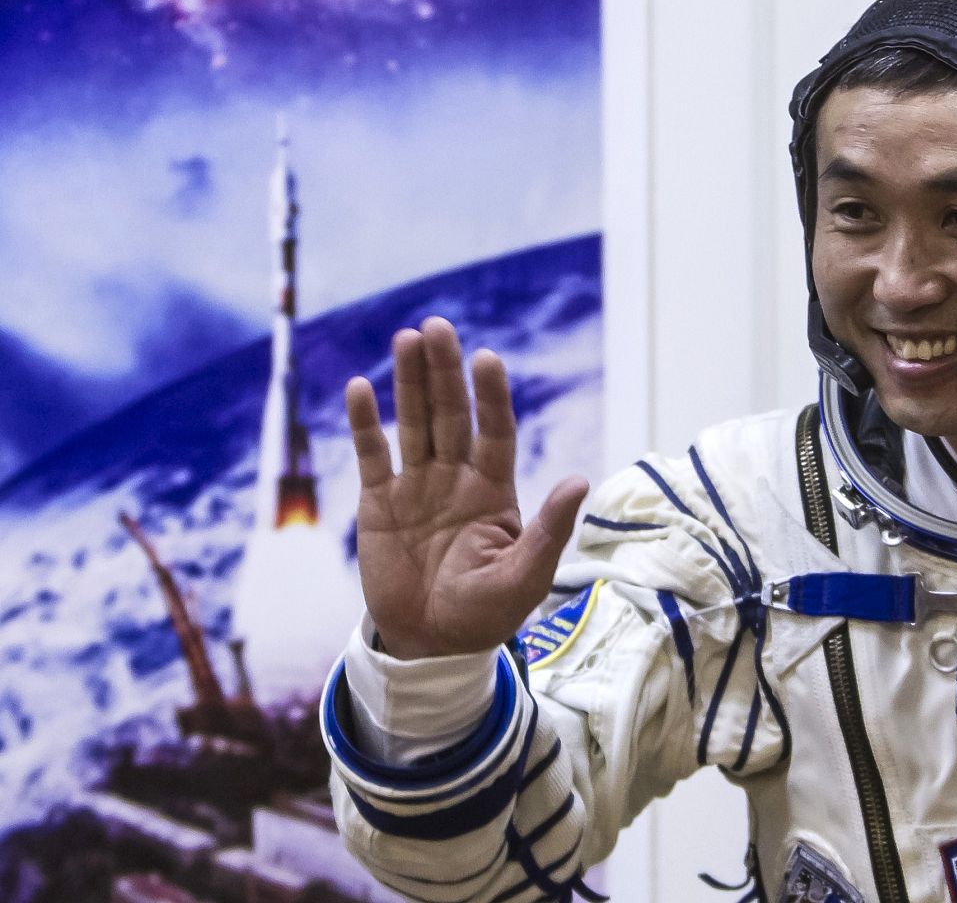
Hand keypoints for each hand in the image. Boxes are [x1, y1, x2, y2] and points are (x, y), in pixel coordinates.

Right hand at [345, 316, 588, 659]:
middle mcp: (456, 478)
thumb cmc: (486, 614)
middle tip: (436, 327)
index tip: (486, 359)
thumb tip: (580, 480)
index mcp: (494, 491)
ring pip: (414, 424)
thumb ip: (548, 529)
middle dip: (444, 371)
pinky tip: (360, 389)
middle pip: (451, 415)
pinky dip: (364, 424)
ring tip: (407, 339)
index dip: (491, 396)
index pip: (495, 431)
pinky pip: (373, 456)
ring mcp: (417, 487)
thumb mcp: (525, 576)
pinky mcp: (379, 503)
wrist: (430, 644)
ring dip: (409, 383)